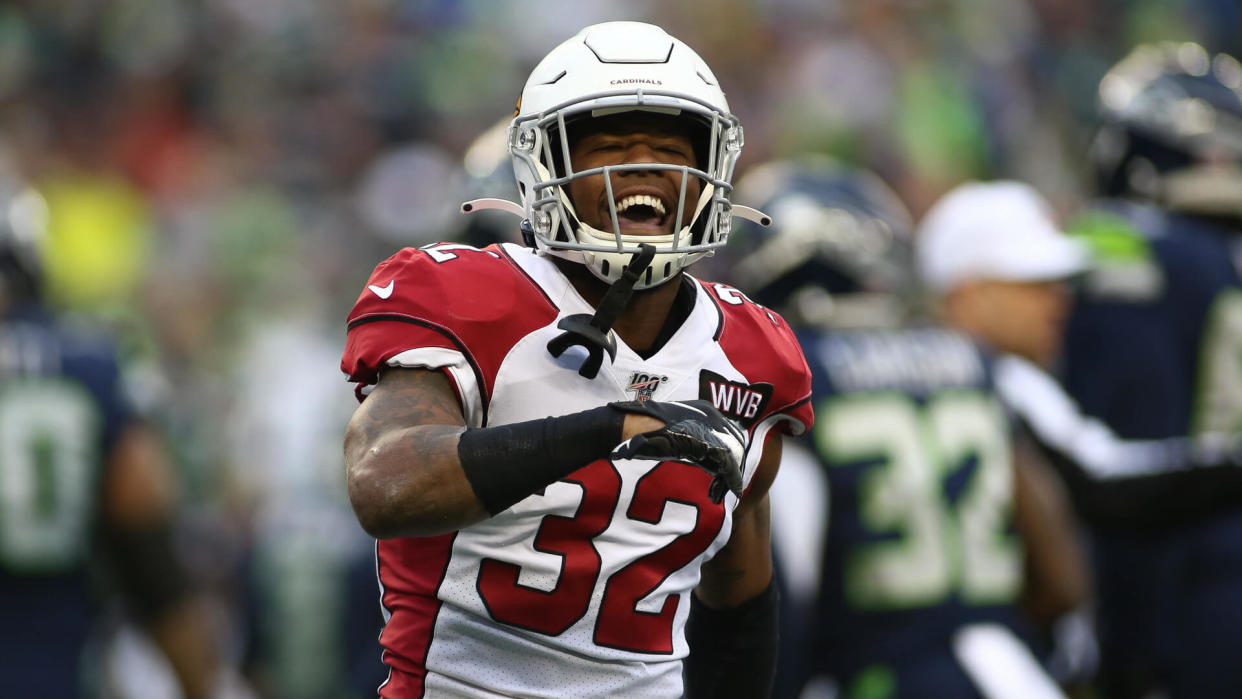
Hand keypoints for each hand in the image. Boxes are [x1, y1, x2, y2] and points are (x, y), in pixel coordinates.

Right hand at [609, 400, 746, 503]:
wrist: (631, 428)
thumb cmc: (645, 432)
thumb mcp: (675, 433)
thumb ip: (693, 441)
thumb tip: (707, 458)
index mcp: (705, 410)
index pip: (729, 434)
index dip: (729, 456)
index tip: (721, 474)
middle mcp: (712, 415)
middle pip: (735, 444)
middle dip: (731, 468)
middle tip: (723, 487)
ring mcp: (711, 427)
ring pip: (734, 455)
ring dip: (729, 477)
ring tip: (718, 493)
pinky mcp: (707, 441)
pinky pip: (727, 463)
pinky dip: (730, 480)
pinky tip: (724, 492)